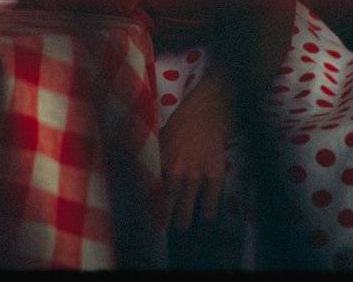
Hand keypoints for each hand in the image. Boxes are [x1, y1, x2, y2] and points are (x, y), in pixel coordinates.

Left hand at [159, 74, 233, 232]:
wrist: (207, 114)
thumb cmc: (178, 126)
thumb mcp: (157, 142)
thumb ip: (151, 162)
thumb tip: (137, 178)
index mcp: (158, 164)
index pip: (149, 196)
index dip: (147, 213)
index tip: (144, 226)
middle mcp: (175, 174)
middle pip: (167, 210)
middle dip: (163, 226)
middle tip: (161, 237)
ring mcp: (196, 178)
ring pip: (187, 213)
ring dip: (183, 226)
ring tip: (182, 237)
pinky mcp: (215, 179)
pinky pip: (210, 207)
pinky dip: (206, 218)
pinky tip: (202, 225)